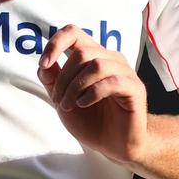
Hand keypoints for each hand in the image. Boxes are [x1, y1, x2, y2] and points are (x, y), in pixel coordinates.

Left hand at [37, 24, 148, 163]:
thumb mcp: (63, 101)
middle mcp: (110, 59)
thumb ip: (53, 81)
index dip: (56, 43)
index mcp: (93, 56)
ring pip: (96, 65)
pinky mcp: (135, 88)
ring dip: (75, 87)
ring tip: (69, 105)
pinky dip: (92, 93)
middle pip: (81, 53)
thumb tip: (43, 64)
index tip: (44, 64)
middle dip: (63, 78)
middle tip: (58, 101)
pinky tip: (84, 104)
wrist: (115, 146)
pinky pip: (112, 81)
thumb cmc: (91, 121)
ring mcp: (125, 72)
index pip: (74, 32)